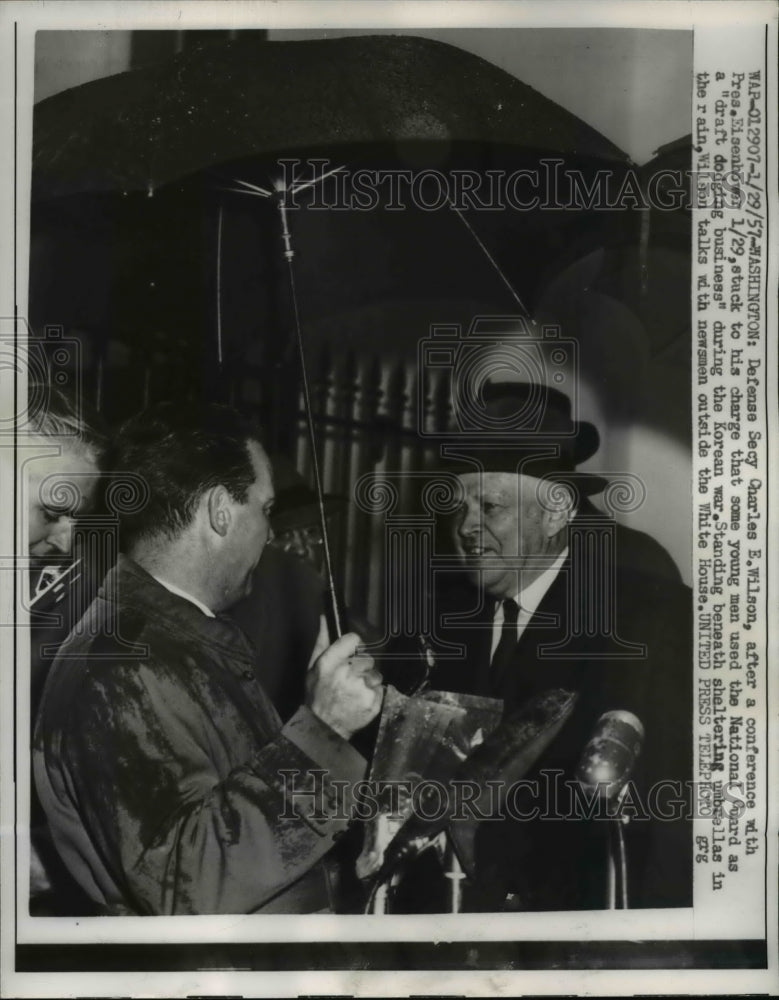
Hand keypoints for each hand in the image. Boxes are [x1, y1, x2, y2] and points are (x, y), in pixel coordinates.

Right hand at [306, 625, 382, 739]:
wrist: (324, 727)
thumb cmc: (318, 696)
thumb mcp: (313, 666)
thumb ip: (323, 640)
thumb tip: (325, 618)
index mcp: (330, 662)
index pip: (353, 639)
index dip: (354, 646)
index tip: (351, 653)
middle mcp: (346, 673)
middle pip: (367, 657)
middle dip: (360, 666)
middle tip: (349, 678)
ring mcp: (361, 688)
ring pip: (375, 673)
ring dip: (367, 680)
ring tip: (353, 690)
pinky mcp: (372, 701)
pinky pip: (380, 688)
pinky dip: (372, 693)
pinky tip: (359, 699)